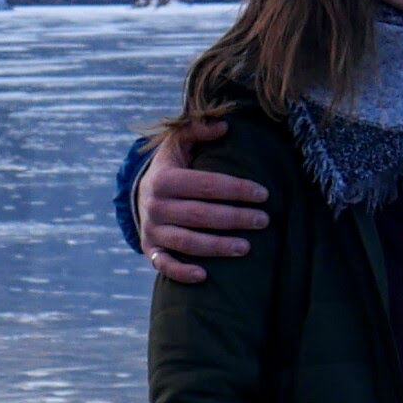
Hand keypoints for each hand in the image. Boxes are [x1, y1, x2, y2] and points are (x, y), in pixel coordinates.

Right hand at [138, 117, 271, 285]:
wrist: (139, 193)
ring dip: (218, 247)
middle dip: (235, 218)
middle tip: (264, 220)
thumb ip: (198, 130)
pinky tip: (204, 276)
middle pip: (202, 215)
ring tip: (247, 247)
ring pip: (188, 242)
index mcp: (164, 179)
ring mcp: (153, 230)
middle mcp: (156, 206)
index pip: (208, 185)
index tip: (264, 194)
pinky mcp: (150, 249)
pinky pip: (164, 265)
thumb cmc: (170, 168)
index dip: (237, 189)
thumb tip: (224, 126)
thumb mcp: (178, 144)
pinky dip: (182, 272)